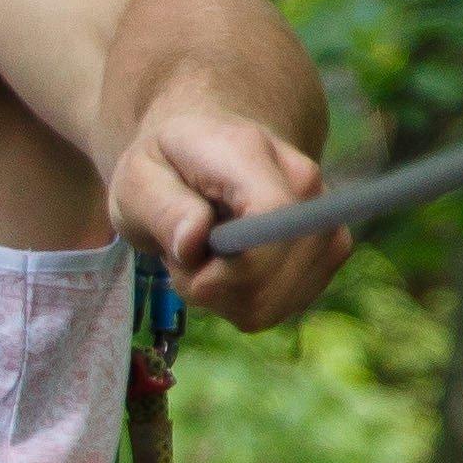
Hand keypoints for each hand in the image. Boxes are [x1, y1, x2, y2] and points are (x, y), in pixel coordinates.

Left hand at [123, 97, 351, 331]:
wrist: (202, 158)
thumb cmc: (166, 167)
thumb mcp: (138, 179)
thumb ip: (163, 207)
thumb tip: (193, 241)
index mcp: (253, 154)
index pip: (275, 216)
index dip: (236, 264)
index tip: (189, 267)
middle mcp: (305, 186)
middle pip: (277, 272)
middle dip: (215, 286)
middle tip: (182, 256)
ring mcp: (322, 223)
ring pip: (277, 300)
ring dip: (225, 298)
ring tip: (202, 260)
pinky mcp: (324, 256)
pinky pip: (279, 308)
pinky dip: (241, 303)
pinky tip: (225, 274)